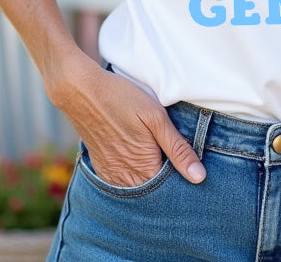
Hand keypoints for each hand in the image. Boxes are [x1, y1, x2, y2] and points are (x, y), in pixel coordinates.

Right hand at [52, 55, 205, 187]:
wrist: (81, 90)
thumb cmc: (122, 99)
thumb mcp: (156, 118)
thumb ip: (177, 148)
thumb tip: (199, 176)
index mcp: (143, 167)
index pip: (169, 189)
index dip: (181, 179)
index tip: (188, 166)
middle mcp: (125, 177)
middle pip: (152, 190)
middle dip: (165, 180)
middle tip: (173, 158)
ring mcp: (110, 173)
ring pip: (136, 187)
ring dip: (148, 178)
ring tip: (156, 156)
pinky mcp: (100, 166)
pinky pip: (120, 181)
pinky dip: (132, 175)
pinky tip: (138, 159)